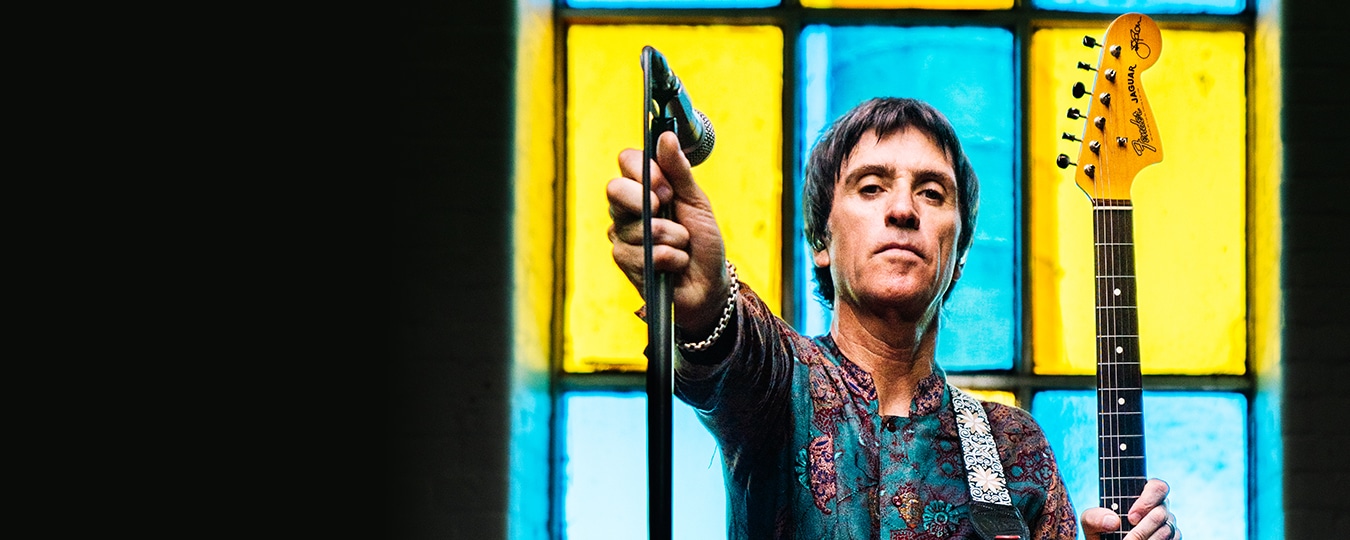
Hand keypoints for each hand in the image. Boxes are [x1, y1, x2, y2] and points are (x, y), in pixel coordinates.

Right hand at [607, 131, 728, 334]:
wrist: (708, 283)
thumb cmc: (702, 241)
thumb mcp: (696, 201)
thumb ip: (679, 171)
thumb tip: (665, 136)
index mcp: (644, 187)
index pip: (627, 161)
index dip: (644, 170)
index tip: (666, 185)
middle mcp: (627, 209)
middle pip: (615, 190)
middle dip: (648, 202)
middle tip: (669, 210)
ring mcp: (622, 235)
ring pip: (635, 227)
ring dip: (671, 237)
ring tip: (683, 245)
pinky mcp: (625, 262)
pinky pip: (643, 254)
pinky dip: (670, 258)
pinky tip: (676, 263)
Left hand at [1081, 479, 1177, 539]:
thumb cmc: (1101, 530)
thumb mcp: (1090, 521)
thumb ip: (1094, 516)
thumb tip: (1113, 521)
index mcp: (1142, 494)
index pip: (1157, 487)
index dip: (1147, 501)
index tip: (1131, 517)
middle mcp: (1159, 507)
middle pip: (1162, 511)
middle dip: (1144, 527)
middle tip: (1128, 535)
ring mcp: (1168, 524)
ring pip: (1167, 529)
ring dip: (1148, 538)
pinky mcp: (1173, 538)